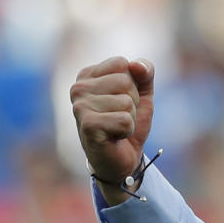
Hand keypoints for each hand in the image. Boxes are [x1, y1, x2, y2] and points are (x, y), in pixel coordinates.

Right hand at [70, 57, 154, 204]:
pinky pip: (125, 120)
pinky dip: (127, 130)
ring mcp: (80, 107)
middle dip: (133, 102)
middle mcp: (78, 88)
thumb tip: (136, 64)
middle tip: (120, 116)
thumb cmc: (128, 121)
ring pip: (127, 102)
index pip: (122, 63)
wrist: (122, 159)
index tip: (122, 99)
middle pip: (125, 81)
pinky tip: (114, 137)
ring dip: (130, 118)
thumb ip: (145, 72)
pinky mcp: (87, 126)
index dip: (133, 84)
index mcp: (88, 75)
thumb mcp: (142, 92)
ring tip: (116, 127)